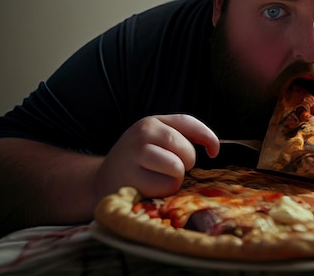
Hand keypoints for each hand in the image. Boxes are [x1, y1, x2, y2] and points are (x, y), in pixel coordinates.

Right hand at [94, 114, 220, 201]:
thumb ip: (178, 137)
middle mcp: (142, 133)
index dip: (207, 136)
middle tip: (171, 169)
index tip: (214, 152)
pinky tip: (148, 188)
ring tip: (157, 179)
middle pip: (186, 150)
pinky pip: (166, 186)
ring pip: (177, 168)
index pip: (187, 122)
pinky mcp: (131, 177)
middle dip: (186, 164)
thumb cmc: (136, 163)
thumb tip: (213, 147)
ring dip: (174, 179)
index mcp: (151, 122)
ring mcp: (134, 154)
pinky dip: (163, 192)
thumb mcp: (153, 141)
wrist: (99, 182)